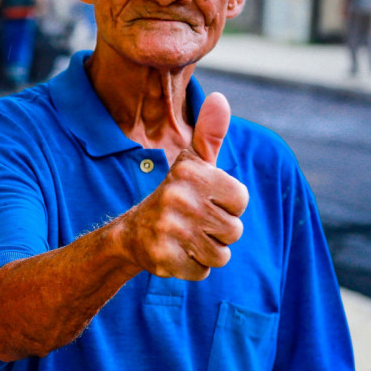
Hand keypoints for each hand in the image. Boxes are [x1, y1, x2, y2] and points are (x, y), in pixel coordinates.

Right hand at [119, 92, 248, 280]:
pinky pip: (202, 272)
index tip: (205, 202)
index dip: (228, 206)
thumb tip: (219, 98)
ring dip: (207, 252)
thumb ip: (209, 134)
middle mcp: (177, 198)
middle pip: (234, 230)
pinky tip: (176, 254)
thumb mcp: (192, 164)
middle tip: (193, 224)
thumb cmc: (174, 196)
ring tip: (186, 240)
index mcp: (189, 173)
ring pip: (221, 255)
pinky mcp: (162, 258)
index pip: (241, 200)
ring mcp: (168, 230)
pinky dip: (193, 268)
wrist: (130, 234)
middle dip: (218, 233)